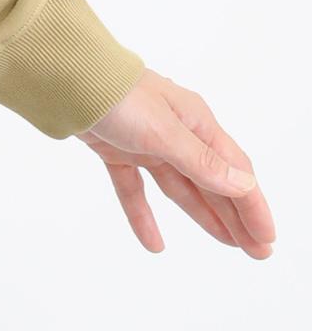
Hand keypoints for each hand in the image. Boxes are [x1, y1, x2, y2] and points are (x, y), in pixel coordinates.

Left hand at [79, 68, 274, 258]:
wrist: (63, 77)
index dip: (253, 206)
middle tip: (257, 253)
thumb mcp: (163, 132)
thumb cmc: (117, 94)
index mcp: (195, 122)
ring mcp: (144, 142)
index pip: (234, 171)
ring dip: (203, 215)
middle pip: (212, 182)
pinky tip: (154, 243)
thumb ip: (201, 162)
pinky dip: (143, 215)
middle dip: (236, 217)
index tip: (266, 239)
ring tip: (228, 244)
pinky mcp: (115, 150)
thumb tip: (243, 185)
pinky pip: (134, 188)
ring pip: (180, 187)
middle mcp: (175, 132)